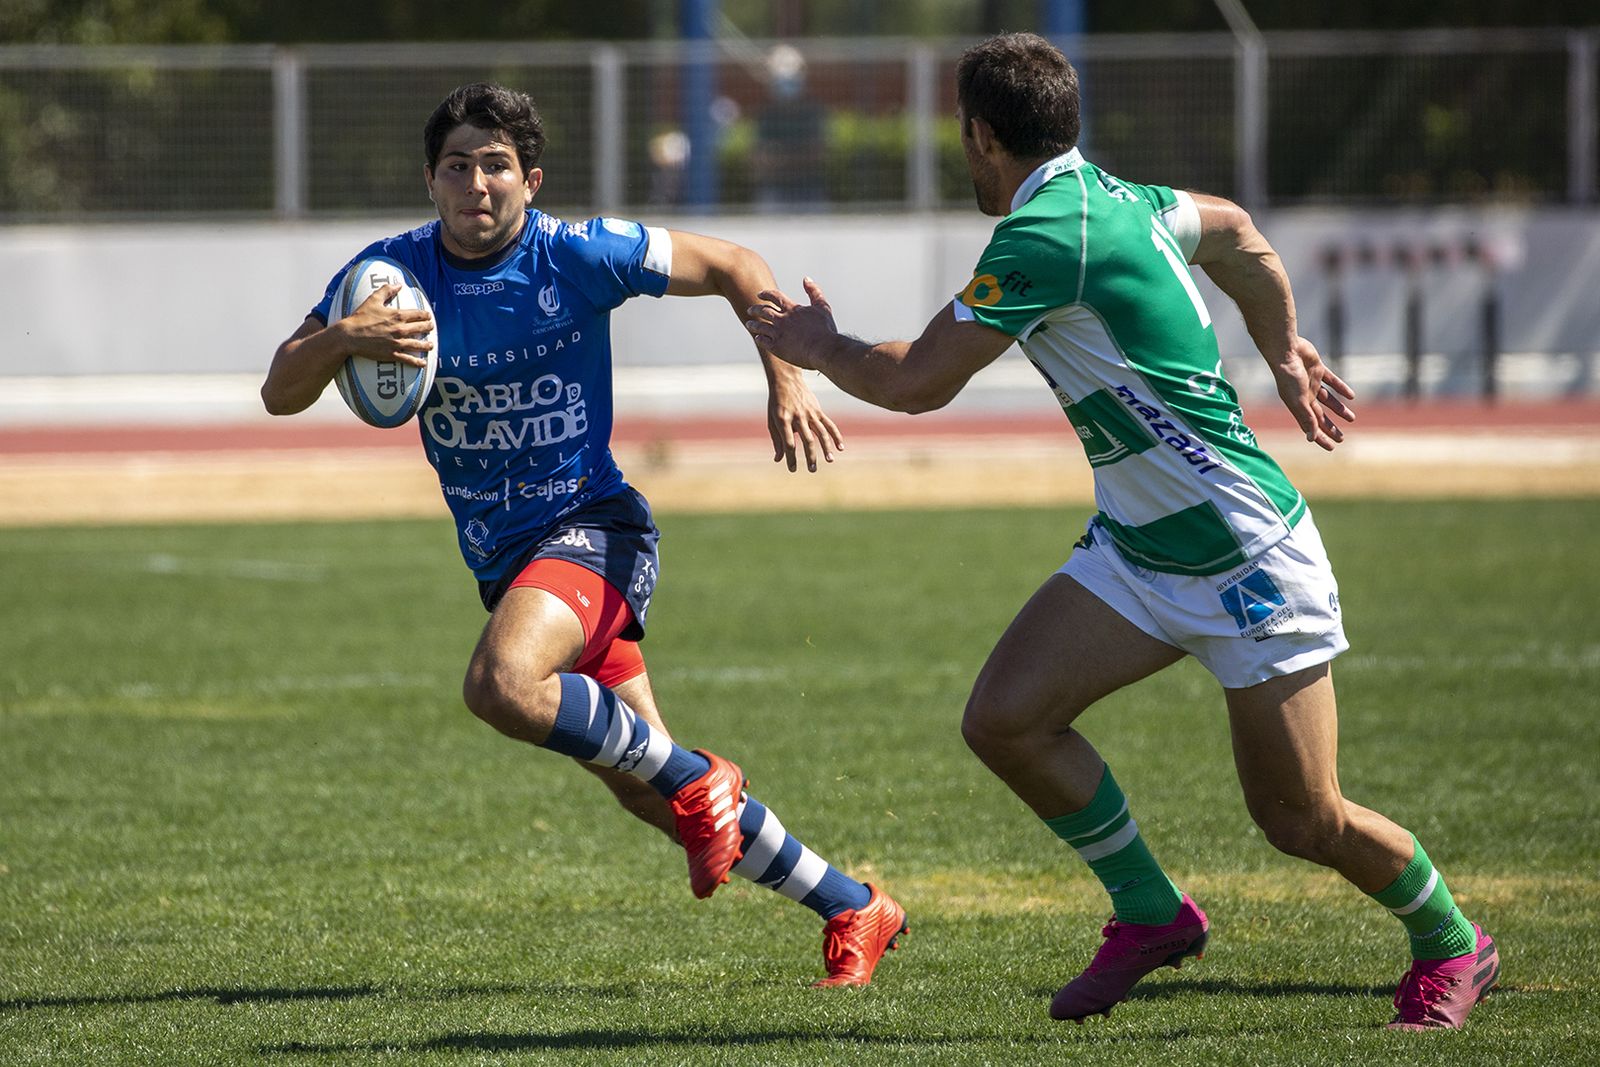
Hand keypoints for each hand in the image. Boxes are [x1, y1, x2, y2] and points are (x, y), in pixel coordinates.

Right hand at [336, 283, 434, 367]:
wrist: (349, 335)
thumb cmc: (360, 317)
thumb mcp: (373, 300)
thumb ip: (386, 290)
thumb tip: (398, 284)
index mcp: (397, 316)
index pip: (418, 315)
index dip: (425, 315)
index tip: (428, 316)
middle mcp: (400, 329)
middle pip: (421, 328)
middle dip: (428, 327)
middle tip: (431, 327)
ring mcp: (397, 343)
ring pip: (418, 344)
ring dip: (427, 345)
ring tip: (431, 345)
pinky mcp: (392, 354)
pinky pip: (409, 359)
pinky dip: (417, 362)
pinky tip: (423, 363)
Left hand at [745, 277, 838, 370]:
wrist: (823, 349)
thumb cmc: (825, 329)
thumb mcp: (822, 306)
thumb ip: (814, 291)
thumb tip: (806, 279)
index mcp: (792, 309)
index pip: (775, 297)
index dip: (766, 294)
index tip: (760, 294)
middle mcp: (782, 319)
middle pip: (763, 311)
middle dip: (755, 309)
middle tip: (750, 309)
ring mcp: (778, 333)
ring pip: (760, 326)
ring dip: (753, 324)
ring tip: (749, 324)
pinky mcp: (776, 347)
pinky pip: (763, 341)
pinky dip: (759, 338)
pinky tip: (758, 338)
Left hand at [767, 368, 842, 472]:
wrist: (786, 379)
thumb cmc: (776, 403)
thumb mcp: (772, 420)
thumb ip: (776, 440)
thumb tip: (779, 459)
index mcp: (783, 420)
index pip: (788, 443)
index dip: (791, 458)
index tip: (793, 469)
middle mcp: (798, 417)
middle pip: (807, 440)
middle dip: (810, 456)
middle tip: (812, 469)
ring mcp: (810, 413)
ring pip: (821, 433)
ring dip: (826, 447)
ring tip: (829, 460)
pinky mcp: (818, 410)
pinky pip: (829, 424)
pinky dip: (836, 436)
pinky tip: (840, 447)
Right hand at [1271, 336, 1354, 450]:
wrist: (1286, 350)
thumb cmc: (1289, 376)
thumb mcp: (1299, 400)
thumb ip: (1306, 418)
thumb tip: (1311, 438)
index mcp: (1297, 405)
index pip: (1310, 426)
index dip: (1320, 438)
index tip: (1331, 447)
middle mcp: (1304, 396)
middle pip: (1320, 416)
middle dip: (1330, 428)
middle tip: (1341, 438)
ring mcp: (1311, 383)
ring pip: (1328, 400)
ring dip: (1339, 410)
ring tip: (1352, 418)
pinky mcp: (1318, 370)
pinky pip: (1332, 381)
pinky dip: (1341, 388)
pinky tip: (1351, 396)